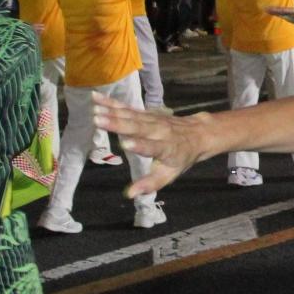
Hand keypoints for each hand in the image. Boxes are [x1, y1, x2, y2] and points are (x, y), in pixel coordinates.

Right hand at [92, 99, 217, 197]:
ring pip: (130, 115)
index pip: (152, 147)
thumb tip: (130, 194)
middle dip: (118, 124)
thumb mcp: (169, 174)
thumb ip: (150, 184)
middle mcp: (158, 131)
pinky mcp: (146, 112)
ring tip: (95, 109)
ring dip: (112, 111)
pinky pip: (128, 108)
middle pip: (137, 127)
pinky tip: (97, 98)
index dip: (140, 146)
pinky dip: (112, 103)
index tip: (125, 143)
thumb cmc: (180, 158)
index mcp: (166, 148)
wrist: (198, 133)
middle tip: (99, 120)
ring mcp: (152, 119)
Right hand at [267, 6, 293, 30]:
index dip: (279, 10)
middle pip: (283, 10)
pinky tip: (275, 13)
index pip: (286, 10)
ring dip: (276, 11)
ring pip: (283, 11)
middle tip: (265, 8)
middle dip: (274, 9)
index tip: (272, 9)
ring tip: (267, 10)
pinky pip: (286, 14)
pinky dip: (279, 13)